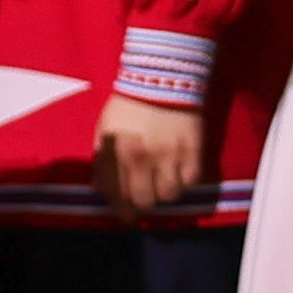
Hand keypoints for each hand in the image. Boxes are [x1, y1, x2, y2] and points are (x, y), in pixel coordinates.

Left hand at [91, 94, 208, 216]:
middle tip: (144, 200)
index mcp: (116, 153)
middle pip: (145, 201)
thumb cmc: (128, 106)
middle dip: (143, 205)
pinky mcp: (193, 150)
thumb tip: (99, 188)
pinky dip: (184, 182)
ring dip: (164, 194)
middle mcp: (142, 158)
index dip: (121, 211)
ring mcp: (170, 155)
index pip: (117, 196)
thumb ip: (101, 161)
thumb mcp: (104, 130)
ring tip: (162, 185)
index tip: (126, 214)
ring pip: (170, 195)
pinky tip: (178, 174)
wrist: (162, 78)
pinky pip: (191, 181)